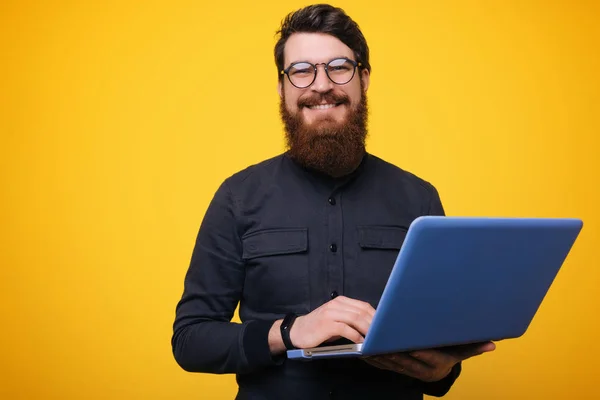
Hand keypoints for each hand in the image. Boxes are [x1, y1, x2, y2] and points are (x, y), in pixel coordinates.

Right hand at [290, 296, 375, 348]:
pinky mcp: (326, 324)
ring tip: (375, 338)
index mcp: (340, 301)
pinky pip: (345, 328)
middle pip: (361, 311)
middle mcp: (336, 304)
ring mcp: (330, 313)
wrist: (297, 331)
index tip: (385, 325)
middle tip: (383, 334)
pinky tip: (360, 341)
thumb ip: (350, 319)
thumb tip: (371, 326)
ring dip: (367, 329)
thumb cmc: (319, 327)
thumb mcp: (336, 319)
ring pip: (355, 318)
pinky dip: (355, 335)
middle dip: (374, 323)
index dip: (376, 315)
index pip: (363, 305)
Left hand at [363, 341, 495, 381]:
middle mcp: (421, 370)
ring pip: (392, 363)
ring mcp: (407, 371)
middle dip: (393, 350)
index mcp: (436, 364)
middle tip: (383, 339)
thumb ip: (473, 347)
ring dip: (381, 354)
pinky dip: (375, 359)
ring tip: (371, 342)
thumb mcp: (461, 351)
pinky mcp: (397, 370)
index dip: (417, 351)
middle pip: (406, 359)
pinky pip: (384, 366)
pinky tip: (365, 351)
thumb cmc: (449, 356)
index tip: (409, 344)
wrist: (438, 373)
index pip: (426, 357)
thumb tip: (492, 345)